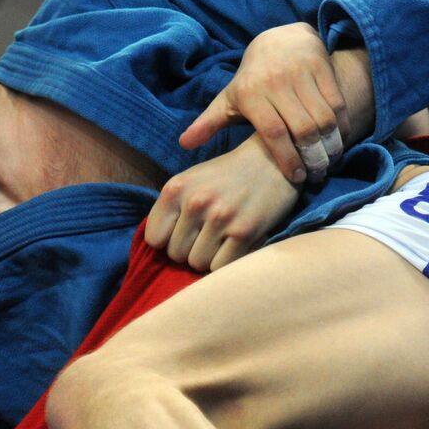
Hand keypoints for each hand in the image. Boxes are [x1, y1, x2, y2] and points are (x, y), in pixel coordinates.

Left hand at [145, 134, 299, 270]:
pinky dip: (226, 261)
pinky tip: (235, 243)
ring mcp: (220, 217)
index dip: (168, 240)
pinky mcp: (244, 231)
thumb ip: (170, 210)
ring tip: (222, 237)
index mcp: (175, 188)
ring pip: (197, 263)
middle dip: (190, 249)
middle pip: (176, 254)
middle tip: (208, 234)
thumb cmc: (227, 175)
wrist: (274, 160)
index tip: (184, 233)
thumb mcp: (191, 181)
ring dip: (209, 257)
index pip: (154, 239)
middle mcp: (195, 202)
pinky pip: (220, 267)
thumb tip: (156, 247)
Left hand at [180, 23, 350, 182]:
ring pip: (324, 117)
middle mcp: (276, 82)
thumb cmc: (251, 80)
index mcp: (251, 94)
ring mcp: (301, 72)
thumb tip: (184, 144)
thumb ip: (208, 123)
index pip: (273, 133)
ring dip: (331, 144)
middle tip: (317, 176)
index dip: (287, 158)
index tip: (297, 178)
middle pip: (302, 128)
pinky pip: (338, 102)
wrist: (279, 38)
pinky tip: (339, 142)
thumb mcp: (227, 99)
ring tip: (330, 163)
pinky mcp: (322, 65)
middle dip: (313, 157)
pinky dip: (342, 125)